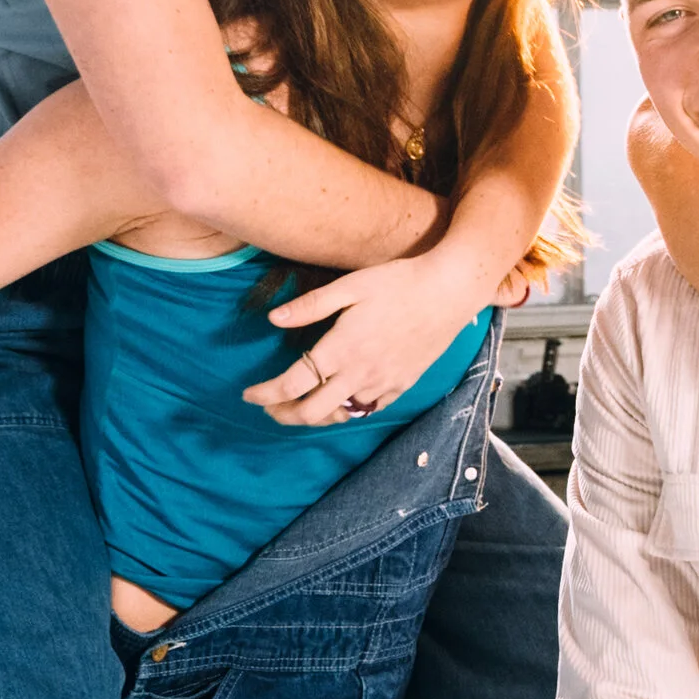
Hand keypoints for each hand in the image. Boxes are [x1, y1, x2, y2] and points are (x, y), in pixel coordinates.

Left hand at [245, 251, 481, 425]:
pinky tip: (340, 400)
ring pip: (340, 416)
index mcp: (340, 349)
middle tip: (268, 407)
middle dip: (283, 414)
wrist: (450, 290)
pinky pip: (369, 409)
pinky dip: (348, 410)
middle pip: (311, 412)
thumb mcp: (350, 286)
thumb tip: (273, 318)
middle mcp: (359, 373)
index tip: (248, 394)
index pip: (291, 385)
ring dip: (314, 417)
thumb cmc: (399, 281)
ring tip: (299, 406)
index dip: (264, 394)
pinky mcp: (402, 384)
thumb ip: (310, 306)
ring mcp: (383, 383)